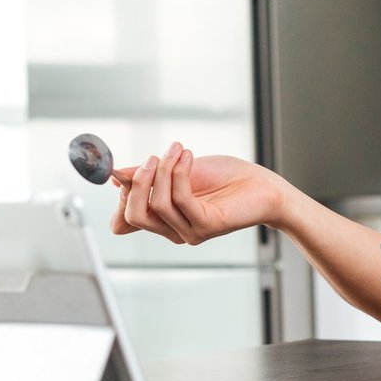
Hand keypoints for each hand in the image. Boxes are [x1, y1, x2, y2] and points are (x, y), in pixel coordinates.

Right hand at [111, 142, 288, 244]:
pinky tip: (188, 156)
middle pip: (134, 215)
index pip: (124, 221)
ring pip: (156, 204)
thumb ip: (151, 175)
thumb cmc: (225, 178)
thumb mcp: (180, 171)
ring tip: (178, 149)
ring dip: (163, 170)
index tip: (129, 170)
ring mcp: (189, 232)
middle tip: (153, 157)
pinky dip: (179, 173)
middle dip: (138, 182)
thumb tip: (117, 175)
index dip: (121, 195)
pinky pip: (180, 199)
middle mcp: (174, 231)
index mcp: (165, 220)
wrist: (263, 184)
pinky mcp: (206, 226)